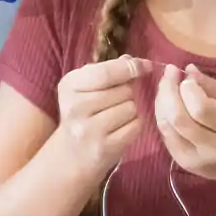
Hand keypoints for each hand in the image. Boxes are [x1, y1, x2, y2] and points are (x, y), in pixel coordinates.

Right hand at [54, 55, 152, 177]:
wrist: (70, 155)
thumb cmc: (81, 115)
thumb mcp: (84, 88)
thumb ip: (107, 71)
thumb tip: (132, 60)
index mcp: (69, 86)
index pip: (107, 72)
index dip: (131, 68)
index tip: (146, 66)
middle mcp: (76, 107)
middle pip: (124, 90)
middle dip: (127, 93)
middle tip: (114, 102)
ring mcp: (89, 130)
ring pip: (131, 108)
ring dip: (130, 111)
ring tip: (115, 117)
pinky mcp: (105, 148)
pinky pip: (135, 127)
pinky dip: (133, 126)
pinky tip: (119, 130)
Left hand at [155, 63, 215, 185]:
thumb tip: (188, 70)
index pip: (201, 108)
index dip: (187, 88)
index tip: (186, 75)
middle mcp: (214, 149)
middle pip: (179, 118)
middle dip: (168, 91)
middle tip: (169, 72)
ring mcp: (197, 160)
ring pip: (168, 127)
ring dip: (161, 103)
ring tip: (166, 87)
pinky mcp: (186, 165)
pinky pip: (166, 137)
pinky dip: (164, 118)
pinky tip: (168, 106)